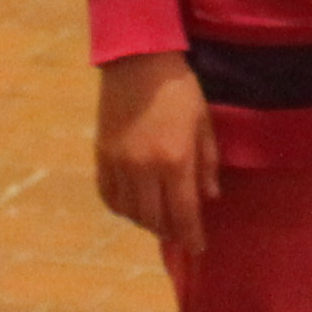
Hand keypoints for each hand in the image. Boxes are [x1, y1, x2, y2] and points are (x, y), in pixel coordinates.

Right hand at [94, 53, 220, 253]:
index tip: (198, 249)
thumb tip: (210, 198)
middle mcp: (144, 170)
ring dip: (146, 222)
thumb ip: (207, 164)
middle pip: (155, 219)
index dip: (192, 236)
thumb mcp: (203, 124)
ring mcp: (119, 165)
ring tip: (159, 219)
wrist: (138, 62)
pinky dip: (122, 208)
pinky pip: (109, 196)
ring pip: (131, 212)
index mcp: (175, 161)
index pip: (184, 213)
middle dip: (170, 231)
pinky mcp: (101, 157)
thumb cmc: (180, 90)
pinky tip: (133, 205)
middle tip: (180, 232)